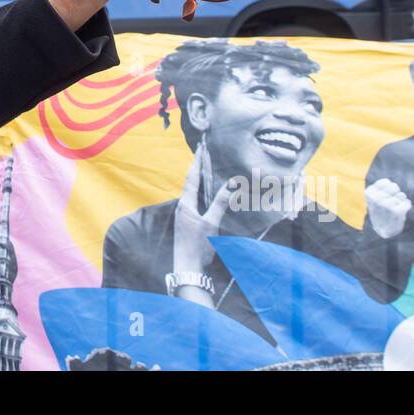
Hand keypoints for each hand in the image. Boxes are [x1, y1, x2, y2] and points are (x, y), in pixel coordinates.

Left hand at [170, 142, 236, 307]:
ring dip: (199, 179)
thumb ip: (220, 203)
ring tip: (206, 168)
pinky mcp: (187, 221)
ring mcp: (184, 214)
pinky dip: (200, 191)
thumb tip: (230, 184)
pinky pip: (194, 200)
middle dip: (198, 167)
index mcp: (186, 204)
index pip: (192, 177)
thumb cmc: (198, 246)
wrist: (187, 267)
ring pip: (192, 191)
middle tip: (204, 153)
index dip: (198, 161)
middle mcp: (183, 206)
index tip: (201, 147)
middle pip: (191, 182)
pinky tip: (206, 193)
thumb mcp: (211, 223)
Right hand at [364, 178, 411, 238]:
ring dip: (401, 200)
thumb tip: (393, 184)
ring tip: (396, 207)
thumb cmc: (380, 210)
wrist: (383, 229)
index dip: (389, 188)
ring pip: (401, 195)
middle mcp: (376, 199)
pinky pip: (407, 202)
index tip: (386, 195)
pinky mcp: (396, 211)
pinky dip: (406, 205)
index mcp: (369, 193)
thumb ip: (380, 187)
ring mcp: (386, 205)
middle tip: (393, 201)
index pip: (385, 182)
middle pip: (394, 187)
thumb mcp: (374, 198)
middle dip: (396, 193)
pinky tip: (402, 210)